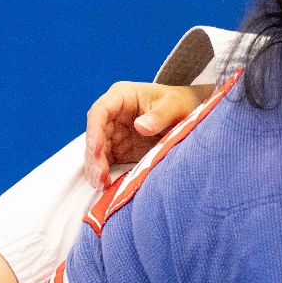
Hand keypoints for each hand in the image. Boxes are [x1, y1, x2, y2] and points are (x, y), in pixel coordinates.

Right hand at [84, 82, 210, 185]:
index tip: (96, 149)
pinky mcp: (118, 150)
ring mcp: (114, 133)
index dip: (94, 130)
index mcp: (122, 96)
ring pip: (96, 151)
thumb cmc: (179, 104)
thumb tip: (140, 127)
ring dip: (96, 168)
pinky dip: (103, 174)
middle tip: (100, 175)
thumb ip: (159, 116)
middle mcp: (113, 115)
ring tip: (102, 185)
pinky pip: (106, 162)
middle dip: (94, 156)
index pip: (100, 111)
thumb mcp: (174, 106)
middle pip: (95, 134)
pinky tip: (105, 186)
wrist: (187, 113)